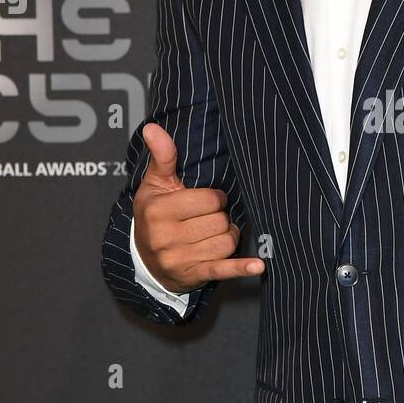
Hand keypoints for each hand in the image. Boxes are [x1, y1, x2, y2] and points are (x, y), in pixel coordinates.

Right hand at [132, 122, 263, 293]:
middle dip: (220, 218)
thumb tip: (153, 127)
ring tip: (213, 234)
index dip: (214, 198)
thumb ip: (162, 157)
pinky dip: (241, 268)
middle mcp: (167, 236)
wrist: (145, 260)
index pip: (209, 199)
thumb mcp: (155, 185)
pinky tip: (258, 265)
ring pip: (226, 241)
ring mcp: (180, 258)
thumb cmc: (154, 216)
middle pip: (220, 220)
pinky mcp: (194, 275)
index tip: (206, 201)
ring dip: (227, 237)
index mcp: (159, 210)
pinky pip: (222, 270)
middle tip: (208, 219)